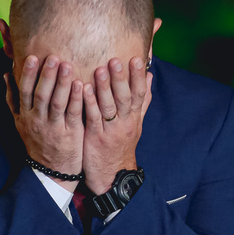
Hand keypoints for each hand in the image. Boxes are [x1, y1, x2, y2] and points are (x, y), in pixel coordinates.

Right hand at [5, 53, 83, 189]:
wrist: (50, 171)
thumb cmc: (37, 140)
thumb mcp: (20, 122)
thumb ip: (13, 98)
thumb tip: (6, 74)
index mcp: (24, 115)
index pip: (24, 91)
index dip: (27, 74)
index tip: (31, 57)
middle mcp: (37, 120)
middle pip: (40, 95)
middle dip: (46, 75)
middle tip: (53, 57)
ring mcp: (53, 127)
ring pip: (57, 103)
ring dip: (62, 83)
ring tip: (68, 65)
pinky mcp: (70, 134)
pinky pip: (72, 114)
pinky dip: (76, 99)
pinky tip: (81, 84)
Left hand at [82, 56, 152, 195]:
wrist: (113, 176)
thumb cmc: (121, 145)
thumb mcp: (135, 123)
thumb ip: (141, 99)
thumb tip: (150, 76)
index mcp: (134, 117)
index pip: (139, 93)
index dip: (138, 76)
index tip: (136, 58)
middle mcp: (125, 122)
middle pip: (124, 97)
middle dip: (121, 78)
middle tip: (116, 59)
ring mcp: (111, 130)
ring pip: (109, 106)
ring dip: (104, 87)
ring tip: (99, 69)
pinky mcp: (96, 138)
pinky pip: (93, 118)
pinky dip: (89, 103)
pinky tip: (83, 90)